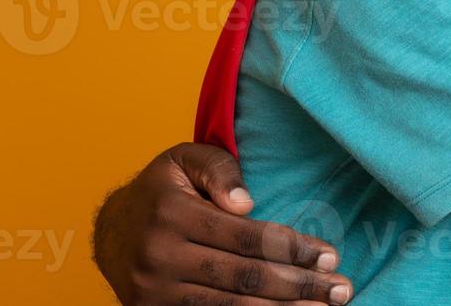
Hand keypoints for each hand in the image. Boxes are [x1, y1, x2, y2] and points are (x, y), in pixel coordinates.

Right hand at [92, 143, 353, 304]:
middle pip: (243, 277)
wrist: (110, 231)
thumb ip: (219, 169)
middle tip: (340, 289)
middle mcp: (161, 256)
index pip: (246, 237)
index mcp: (173, 214)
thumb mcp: (184, 159)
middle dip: (297, 285)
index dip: (291, 248)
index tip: (329, 255)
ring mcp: (155, 292)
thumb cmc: (162, 189)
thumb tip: (247, 201)